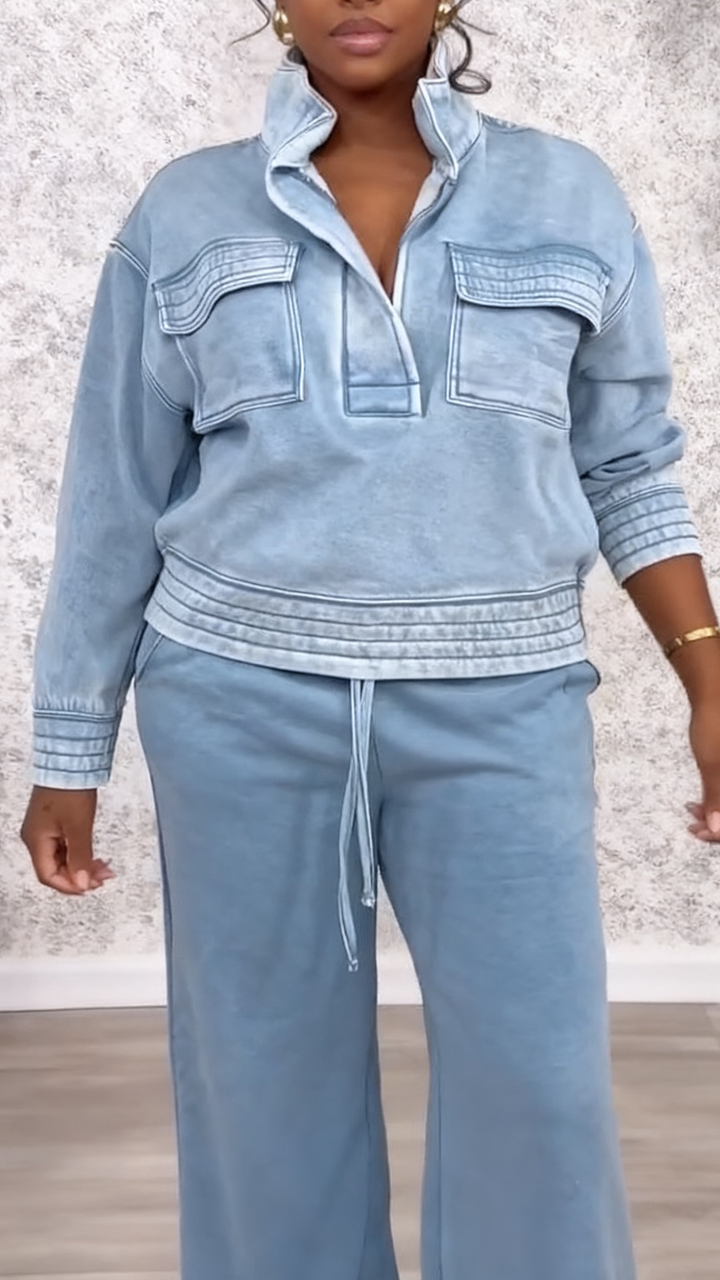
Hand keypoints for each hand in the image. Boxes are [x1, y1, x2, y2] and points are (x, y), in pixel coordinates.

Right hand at [20, 787, 114, 893]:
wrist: (70, 762)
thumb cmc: (70, 790)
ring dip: (82, 865)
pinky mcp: (53, 821)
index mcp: (35, 841)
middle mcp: (35, 837)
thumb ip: (80, 858)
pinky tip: (94, 856)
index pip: (48, 876)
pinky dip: (80, 853)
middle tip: (103, 878)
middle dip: (79, 876)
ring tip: (104, 869)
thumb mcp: (79, 828)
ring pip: (61, 858)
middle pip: (54, 869)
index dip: (70, 886)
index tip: (91, 887)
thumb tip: (82, 884)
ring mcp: (43, 829)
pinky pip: (64, 846)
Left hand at [686, 700, 719, 841]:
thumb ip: (717, 798)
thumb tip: (716, 830)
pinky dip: (718, 798)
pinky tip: (699, 801)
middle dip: (718, 823)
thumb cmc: (715, 724)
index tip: (700, 833)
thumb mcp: (713, 764)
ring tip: (692, 811)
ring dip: (716, 811)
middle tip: (692, 825)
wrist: (715, 692)